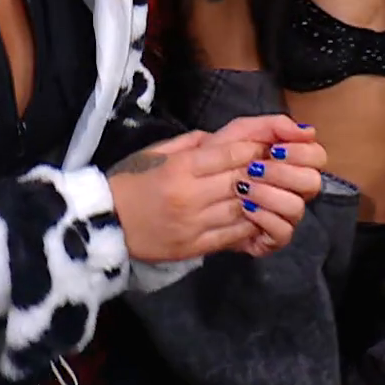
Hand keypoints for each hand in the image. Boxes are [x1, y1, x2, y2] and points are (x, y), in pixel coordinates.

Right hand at [109, 132, 301, 261]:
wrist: (105, 224)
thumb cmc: (130, 182)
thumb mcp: (154, 153)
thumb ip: (189, 144)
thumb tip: (223, 138)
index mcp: (178, 168)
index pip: (227, 155)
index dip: (251, 149)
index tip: (265, 145)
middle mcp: (189, 195)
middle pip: (239, 180)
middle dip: (263, 172)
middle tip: (279, 166)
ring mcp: (193, 224)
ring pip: (240, 209)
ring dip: (260, 200)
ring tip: (272, 191)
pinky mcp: (194, 247)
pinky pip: (231, 235)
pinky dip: (248, 225)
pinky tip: (256, 216)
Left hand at [205, 114, 325, 254]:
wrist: (186, 189)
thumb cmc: (214, 157)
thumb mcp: (238, 133)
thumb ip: (272, 125)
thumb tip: (306, 130)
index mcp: (291, 162)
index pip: (317, 156)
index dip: (301, 152)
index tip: (274, 150)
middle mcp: (293, 190)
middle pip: (313, 182)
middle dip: (284, 173)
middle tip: (255, 169)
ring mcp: (283, 215)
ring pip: (297, 208)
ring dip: (270, 194)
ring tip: (243, 188)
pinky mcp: (271, 238)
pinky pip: (283, 232)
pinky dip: (265, 218)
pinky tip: (246, 208)